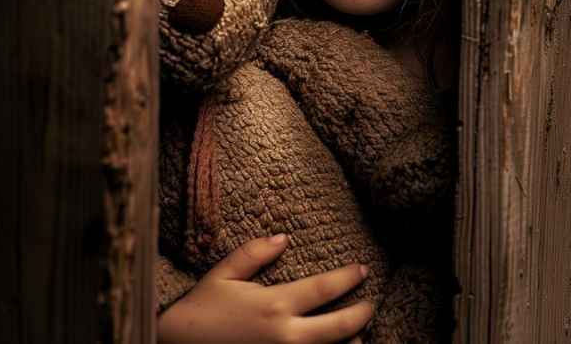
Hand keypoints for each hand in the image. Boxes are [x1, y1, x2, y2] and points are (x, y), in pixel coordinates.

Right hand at [158, 234, 371, 343]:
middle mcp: (287, 334)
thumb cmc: (201, 309)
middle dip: (362, 313)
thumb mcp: (223, 274)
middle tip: (369, 304)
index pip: (324, 289)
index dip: (348, 278)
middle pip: (341, 326)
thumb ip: (253, 253)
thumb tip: (283, 237)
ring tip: (357, 332)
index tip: (362, 270)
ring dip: (351, 341)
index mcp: (274, 304)